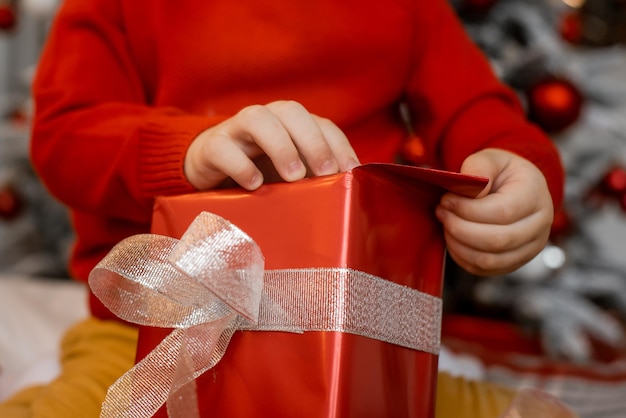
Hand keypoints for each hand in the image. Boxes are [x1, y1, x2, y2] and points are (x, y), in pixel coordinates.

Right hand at [184, 100, 359, 190]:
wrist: (209, 171)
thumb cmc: (259, 173)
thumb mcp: (291, 176)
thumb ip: (316, 178)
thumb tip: (350, 196)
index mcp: (292, 124)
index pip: (322, 125)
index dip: (339, 145)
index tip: (351, 171)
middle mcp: (267, 119)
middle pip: (292, 113)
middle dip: (313, 141)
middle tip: (326, 173)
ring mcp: (236, 129)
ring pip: (258, 119)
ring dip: (281, 145)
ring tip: (294, 177)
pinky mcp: (211, 147)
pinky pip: (223, 148)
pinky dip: (241, 165)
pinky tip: (254, 185)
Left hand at [435, 148, 553, 275]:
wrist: (516, 188)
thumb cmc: (500, 172)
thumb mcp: (491, 158)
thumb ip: (479, 167)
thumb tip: (470, 194)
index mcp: (535, 196)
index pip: (502, 212)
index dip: (468, 209)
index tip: (446, 200)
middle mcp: (540, 226)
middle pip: (496, 240)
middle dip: (459, 228)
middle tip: (441, 212)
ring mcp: (530, 248)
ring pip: (489, 259)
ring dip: (458, 244)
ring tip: (445, 223)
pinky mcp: (514, 262)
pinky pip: (484, 269)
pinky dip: (462, 256)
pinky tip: (452, 238)